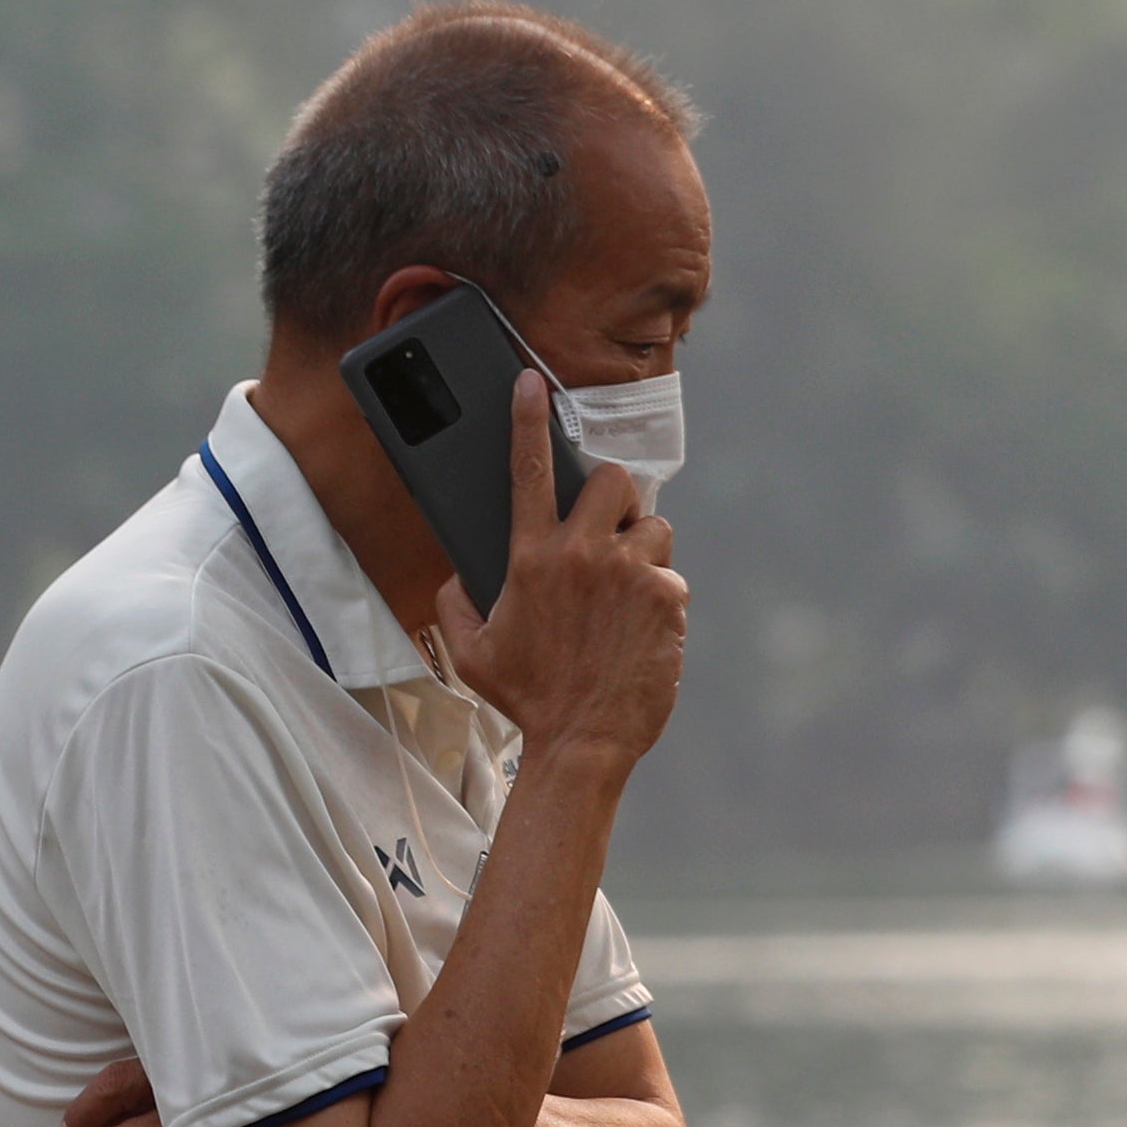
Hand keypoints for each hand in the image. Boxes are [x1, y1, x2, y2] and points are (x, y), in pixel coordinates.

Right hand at [435, 371, 684, 773]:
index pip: (527, 471)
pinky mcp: (668, 599)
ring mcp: (629, 575)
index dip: (526, 420)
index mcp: (531, 559)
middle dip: (614, 498)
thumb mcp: (470, 653)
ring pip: (653, 527)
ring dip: (642, 552)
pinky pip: (671, 576)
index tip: (530, 382)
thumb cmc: (526, 699)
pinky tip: (641, 634)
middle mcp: (582, 556)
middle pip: (613, 480)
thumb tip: (456, 576)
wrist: (583, 744)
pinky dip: (660, 599)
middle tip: (607, 533)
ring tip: (624, 596)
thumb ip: (455, 604)